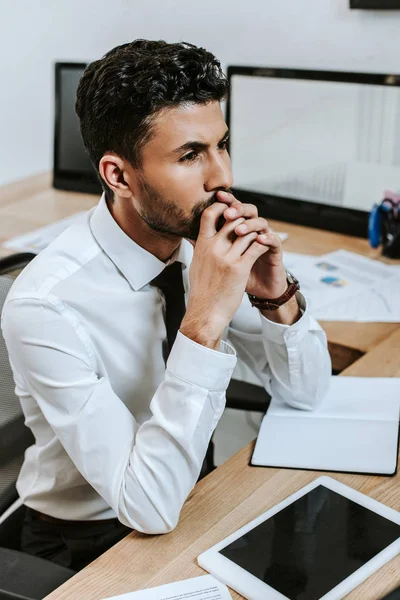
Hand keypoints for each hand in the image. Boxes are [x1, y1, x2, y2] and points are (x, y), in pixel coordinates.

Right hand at [180, 200, 268, 348]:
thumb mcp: (196, 265)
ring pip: (246, 232)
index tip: (230, 211)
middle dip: (243, 219)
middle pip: (231, 220)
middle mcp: (213, 248)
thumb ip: (199, 249)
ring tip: (259, 234)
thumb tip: (196, 239)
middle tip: (250, 222)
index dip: (222, 208)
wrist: (206, 312)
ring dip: (255, 231)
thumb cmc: (202, 292)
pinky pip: (255, 247)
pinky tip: (266, 245)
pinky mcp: (239, 268)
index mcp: (201, 246)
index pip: (209, 215)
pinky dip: (262, 243)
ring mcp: (226, 257)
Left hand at [216, 191, 286, 299]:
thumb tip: (187, 237)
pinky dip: (268, 238)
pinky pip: (274, 240)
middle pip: (248, 211)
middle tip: (228, 213)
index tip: (217, 196)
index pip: (233, 208)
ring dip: (250, 224)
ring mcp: (264, 239)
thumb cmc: (238, 275)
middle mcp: (252, 231)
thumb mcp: (220, 261)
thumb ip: (207, 246)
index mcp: (238, 229)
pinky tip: (260, 239)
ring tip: (240, 230)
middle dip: (238, 209)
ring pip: (261, 222)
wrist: (259, 290)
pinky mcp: (275, 251)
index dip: (226, 201)